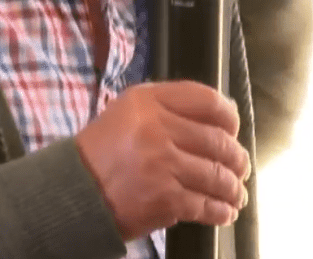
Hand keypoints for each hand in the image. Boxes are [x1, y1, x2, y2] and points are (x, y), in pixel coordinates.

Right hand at [75, 81, 250, 240]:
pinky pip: (206, 204)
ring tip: (235, 192)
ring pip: (217, 175)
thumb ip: (166, 107)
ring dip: (232, 187)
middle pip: (218, 141)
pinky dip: (221, 210)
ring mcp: (164, 164)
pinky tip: (224, 212)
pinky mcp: (166, 198)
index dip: (229, 116)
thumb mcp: (126, 112)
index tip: (233, 129)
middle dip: (237, 158)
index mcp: (148, 101)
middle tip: (240, 167)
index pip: (206, 100)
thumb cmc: (100, 152)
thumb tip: (214, 119)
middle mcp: (158, 128)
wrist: (73, 191)